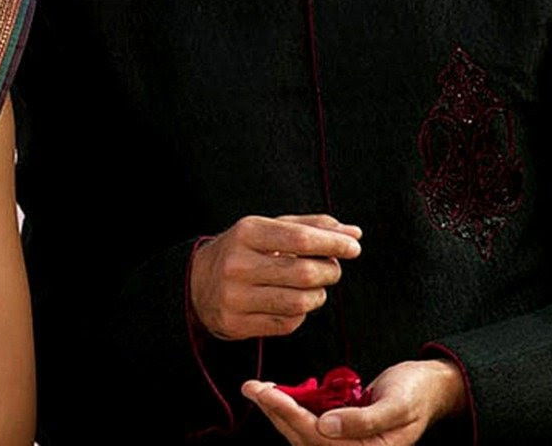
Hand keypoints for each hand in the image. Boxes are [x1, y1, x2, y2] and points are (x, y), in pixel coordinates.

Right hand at [189, 215, 361, 340]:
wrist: (197, 283)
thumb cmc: (244, 251)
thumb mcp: (269, 229)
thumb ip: (311, 227)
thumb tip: (353, 233)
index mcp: (247, 233)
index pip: (300, 238)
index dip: (333, 243)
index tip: (354, 247)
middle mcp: (238, 264)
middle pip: (304, 273)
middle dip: (330, 271)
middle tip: (333, 269)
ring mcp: (235, 297)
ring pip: (300, 302)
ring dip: (318, 296)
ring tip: (314, 288)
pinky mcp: (237, 324)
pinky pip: (287, 324)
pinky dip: (299, 314)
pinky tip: (291, 303)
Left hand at [243, 359, 467, 444]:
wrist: (430, 387)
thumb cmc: (417, 392)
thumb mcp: (398, 403)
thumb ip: (364, 419)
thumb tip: (326, 426)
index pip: (319, 439)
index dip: (291, 415)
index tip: (269, 394)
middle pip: (305, 440)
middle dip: (276, 413)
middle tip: (251, 387)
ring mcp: (348, 444)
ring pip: (303, 435)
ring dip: (279, 412)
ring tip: (257, 389)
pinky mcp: (342, 432)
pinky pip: (310, 427)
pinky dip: (292, 410)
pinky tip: (279, 394)